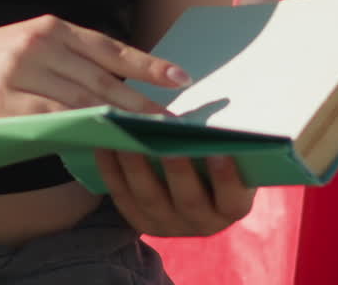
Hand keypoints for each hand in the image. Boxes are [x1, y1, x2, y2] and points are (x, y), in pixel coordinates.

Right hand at [0, 14, 192, 124]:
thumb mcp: (24, 47)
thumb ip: (63, 64)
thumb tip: (110, 92)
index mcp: (50, 27)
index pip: (109, 47)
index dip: (147, 63)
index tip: (180, 78)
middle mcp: (40, 43)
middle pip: (102, 77)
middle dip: (142, 101)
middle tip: (175, 120)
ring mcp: (21, 72)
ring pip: (81, 100)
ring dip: (119, 121)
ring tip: (149, 136)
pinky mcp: (2, 102)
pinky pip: (51, 119)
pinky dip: (80, 131)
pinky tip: (102, 141)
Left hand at [95, 150, 255, 236]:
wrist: (192, 173)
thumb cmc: (214, 148)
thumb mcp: (226, 147)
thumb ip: (222, 137)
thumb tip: (216, 113)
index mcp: (232, 206)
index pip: (233, 198)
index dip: (228, 179)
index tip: (220, 153)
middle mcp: (203, 222)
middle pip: (189, 201)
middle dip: (178, 173)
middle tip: (170, 147)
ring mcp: (170, 225)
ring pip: (151, 200)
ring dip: (138, 170)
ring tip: (127, 141)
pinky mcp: (142, 220)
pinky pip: (124, 198)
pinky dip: (113, 172)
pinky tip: (104, 145)